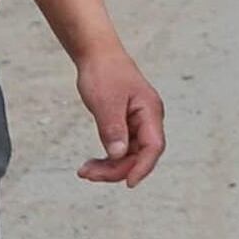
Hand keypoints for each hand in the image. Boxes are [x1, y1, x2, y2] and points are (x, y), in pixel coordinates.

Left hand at [76, 45, 166, 186]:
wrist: (97, 55)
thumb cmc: (104, 73)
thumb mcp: (105, 102)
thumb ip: (112, 128)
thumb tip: (117, 155)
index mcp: (150, 112)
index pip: (153, 146)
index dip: (143, 167)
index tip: (129, 183)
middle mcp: (148, 120)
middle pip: (140, 155)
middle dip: (117, 169)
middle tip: (87, 174)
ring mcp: (137, 123)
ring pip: (129, 154)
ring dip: (110, 166)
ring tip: (85, 171)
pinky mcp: (126, 125)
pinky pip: (121, 148)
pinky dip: (107, 158)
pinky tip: (92, 163)